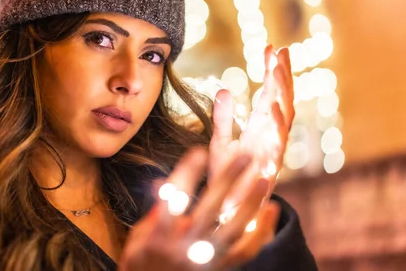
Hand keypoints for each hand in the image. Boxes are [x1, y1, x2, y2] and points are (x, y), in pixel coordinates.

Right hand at [118, 148, 280, 270]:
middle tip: (244, 155)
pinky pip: (245, 251)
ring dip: (250, 203)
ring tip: (262, 179)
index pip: (174, 198)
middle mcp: (183, 247)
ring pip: (233, 230)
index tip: (199, 151)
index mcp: (158, 236)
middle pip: (210, 209)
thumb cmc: (141, 264)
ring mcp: (203, 260)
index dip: (187, 173)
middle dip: (227, 179)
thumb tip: (163, 184)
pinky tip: (271, 209)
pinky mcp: (218, 268)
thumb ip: (154, 212)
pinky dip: (260, 231)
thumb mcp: (138, 239)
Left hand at [209, 45, 293, 218]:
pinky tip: (275, 105)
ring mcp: (272, 148)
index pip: (269, 93)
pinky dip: (278, 124)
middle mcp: (269, 134)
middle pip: (281, 98)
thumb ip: (223, 118)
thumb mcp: (219, 142)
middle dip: (281, 74)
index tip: (270, 47)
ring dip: (282, 92)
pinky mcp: (270, 165)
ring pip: (285, 116)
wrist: (227, 210)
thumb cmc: (226, 176)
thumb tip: (224, 89)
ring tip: (278, 69)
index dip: (271, 71)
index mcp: (259, 126)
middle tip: (280, 50)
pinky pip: (278, 142)